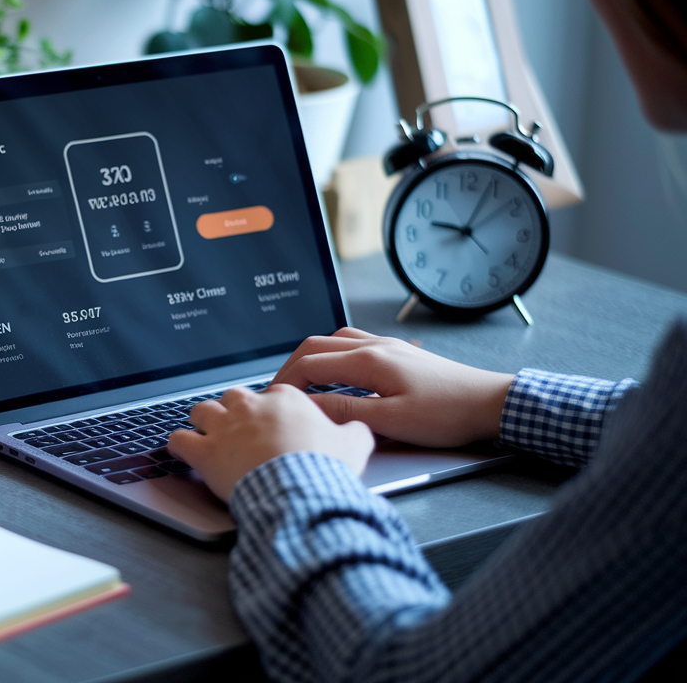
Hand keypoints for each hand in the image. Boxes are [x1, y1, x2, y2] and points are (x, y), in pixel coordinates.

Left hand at [166, 385, 373, 501]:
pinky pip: (178, 439)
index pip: (272, 395)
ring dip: (204, 423)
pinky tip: (182, 452)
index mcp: (285, 400)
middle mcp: (251, 406)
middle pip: (233, 398)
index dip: (271, 413)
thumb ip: (354, 430)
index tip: (273, 428)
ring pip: (202, 411)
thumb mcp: (354, 445)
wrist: (301, 493)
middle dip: (235, 413)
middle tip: (241, 433)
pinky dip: (178, 445)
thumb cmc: (326, 469)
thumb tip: (359, 428)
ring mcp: (224, 427)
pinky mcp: (204, 452)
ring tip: (209, 437)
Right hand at [271, 327, 512, 447]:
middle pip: (315, 346)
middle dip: (290, 368)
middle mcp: (375, 345)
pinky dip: (333, 356)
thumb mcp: (392, 422)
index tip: (272, 402)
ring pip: (334, 341)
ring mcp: (388, 346)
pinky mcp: (399, 354)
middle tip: (277, 392)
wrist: (490, 403)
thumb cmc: (447, 414)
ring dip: (311, 359)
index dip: (284, 383)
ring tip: (301, 383)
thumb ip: (346, 412)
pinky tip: (337, 375)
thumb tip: (307, 408)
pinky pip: (353, 345)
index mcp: (369, 361)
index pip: (309, 365)